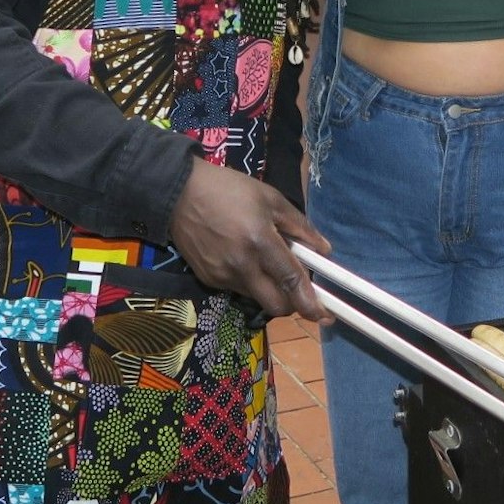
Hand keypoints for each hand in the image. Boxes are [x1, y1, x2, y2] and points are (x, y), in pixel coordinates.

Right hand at [169, 160, 333, 325]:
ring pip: (256, 298)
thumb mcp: (270, 199)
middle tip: (295, 287)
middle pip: (275, 306)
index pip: (290, 280)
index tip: (324, 314)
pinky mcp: (208, 280)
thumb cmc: (229, 190)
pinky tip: (242, 258)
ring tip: (264, 261)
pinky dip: (248, 281)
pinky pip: (237, 289)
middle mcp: (241, 266)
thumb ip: (300, 226)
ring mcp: (222, 276)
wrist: (178, 193)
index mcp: (260, 242)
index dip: (310, 301)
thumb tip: (323, 250)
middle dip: (291, 303)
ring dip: (268, 289)